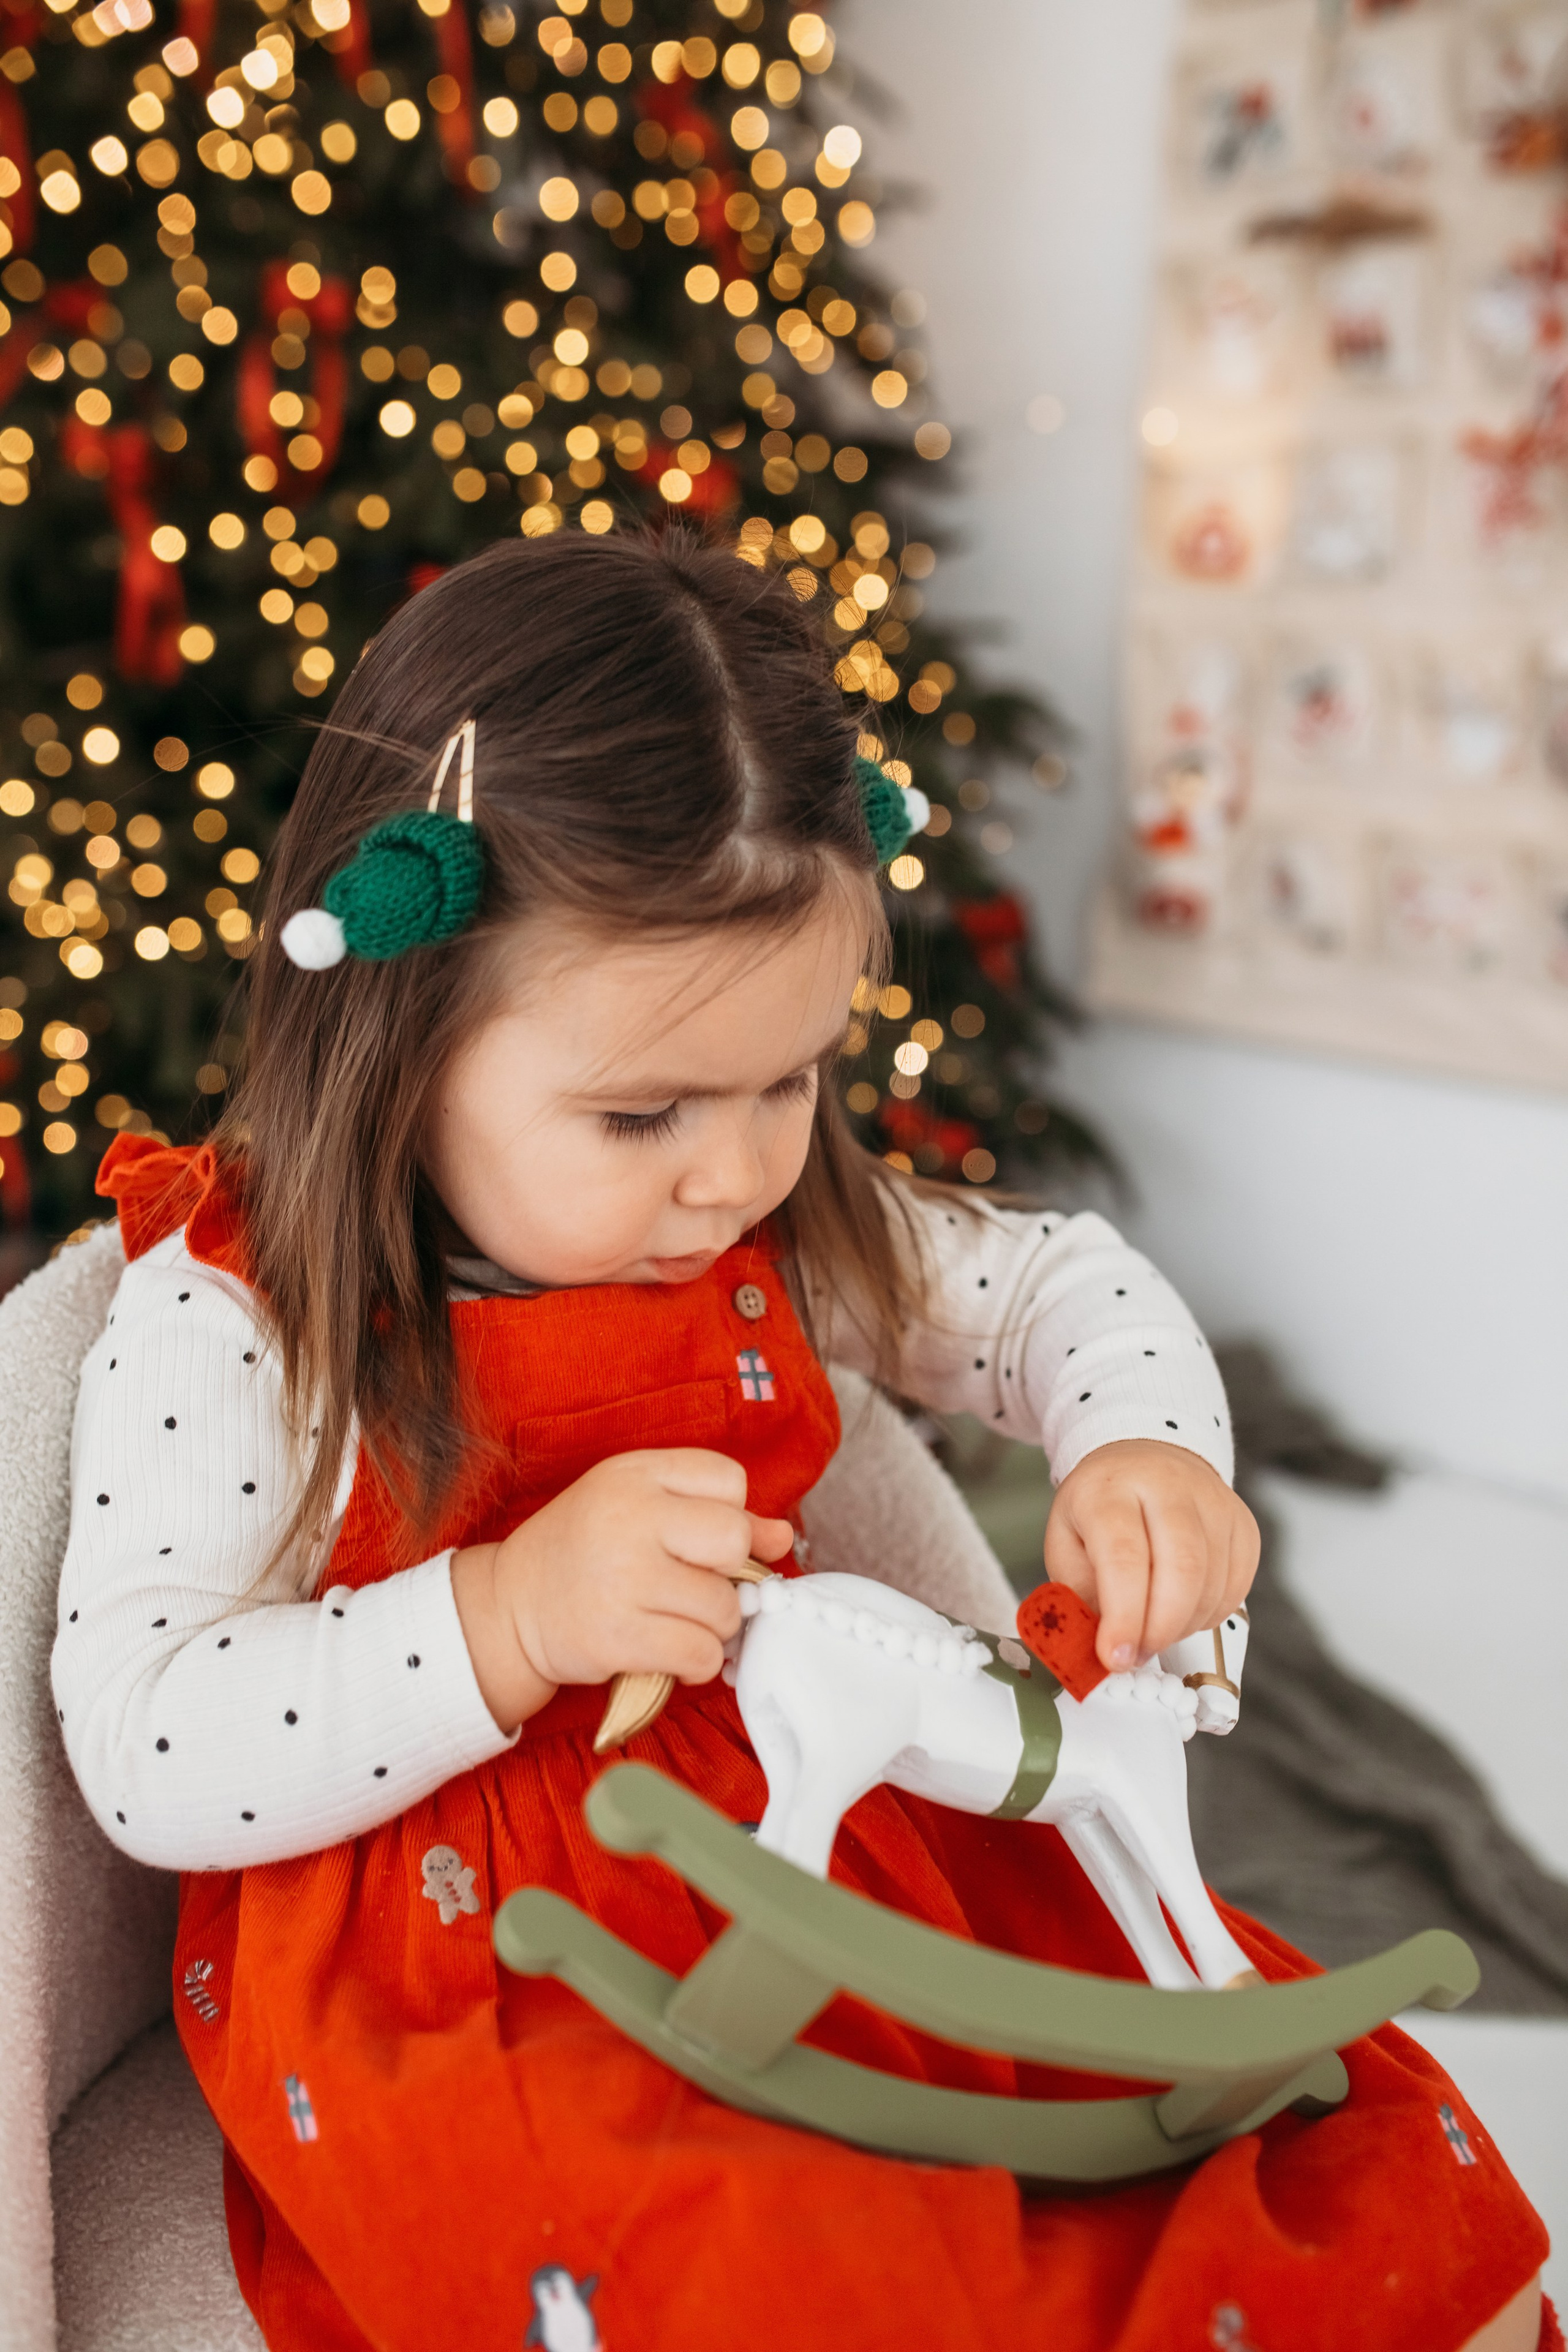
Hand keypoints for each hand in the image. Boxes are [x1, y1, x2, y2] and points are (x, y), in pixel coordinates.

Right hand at [450, 1450, 794, 1733]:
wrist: (511, 1606)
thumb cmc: (586, 1551)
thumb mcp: (640, 1508)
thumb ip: (712, 1513)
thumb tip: (781, 1536)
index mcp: (634, 1473)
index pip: (728, 1479)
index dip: (727, 1516)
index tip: (697, 1541)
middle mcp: (628, 1517)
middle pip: (734, 1539)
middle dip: (730, 1573)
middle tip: (699, 1585)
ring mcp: (622, 1577)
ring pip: (724, 1608)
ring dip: (715, 1626)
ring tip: (679, 1621)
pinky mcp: (617, 1636)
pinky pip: (701, 1654)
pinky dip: (699, 1663)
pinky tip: (674, 1653)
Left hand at [1043, 1439, 1258, 1673]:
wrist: (1145, 1461)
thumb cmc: (1100, 1509)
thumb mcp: (1066, 1543)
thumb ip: (1078, 1596)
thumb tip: (1101, 1650)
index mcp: (1112, 1490)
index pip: (1124, 1556)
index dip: (1124, 1616)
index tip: (1115, 1658)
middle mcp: (1169, 1486)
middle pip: (1182, 1569)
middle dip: (1160, 1629)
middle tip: (1137, 1654)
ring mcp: (1214, 1502)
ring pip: (1213, 1585)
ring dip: (1182, 1626)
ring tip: (1153, 1627)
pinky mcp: (1243, 1524)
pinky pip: (1237, 1588)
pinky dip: (1209, 1615)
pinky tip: (1182, 1610)